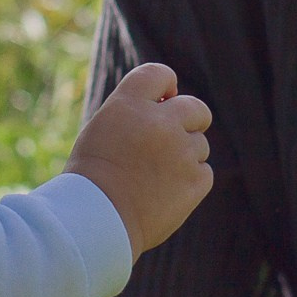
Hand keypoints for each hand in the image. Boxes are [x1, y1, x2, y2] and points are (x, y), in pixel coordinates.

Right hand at [65, 63, 212, 257]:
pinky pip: (204, 172)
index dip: (165, 87)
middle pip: (195, 108)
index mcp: (130, 103)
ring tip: (154, 177)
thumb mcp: (104, 129)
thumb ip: (137, 111)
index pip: (160, 74)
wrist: (96, 222)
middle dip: (188, 120)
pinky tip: (164, 193)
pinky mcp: (196, 180)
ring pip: (199, 144)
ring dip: (184, 156)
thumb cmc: (93, 178)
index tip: (161, 101)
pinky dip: (189, 181)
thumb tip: (172, 102)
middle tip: (168, 140)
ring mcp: (182, 151)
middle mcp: (160, 121)